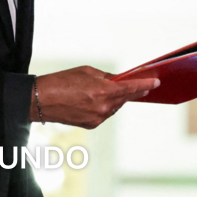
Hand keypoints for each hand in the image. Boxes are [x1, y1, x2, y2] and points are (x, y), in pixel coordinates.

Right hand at [33, 66, 158, 128]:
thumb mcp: (86, 72)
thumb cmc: (62, 81)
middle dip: (132, 91)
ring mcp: (97, 118)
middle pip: (125, 99)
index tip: (156, 83)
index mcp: (103, 91)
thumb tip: (119, 80)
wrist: (41, 100)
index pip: (130, 88)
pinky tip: (98, 100)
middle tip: (141, 86)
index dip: (145, 85)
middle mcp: (103, 107)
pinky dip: (105, 107)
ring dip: (117, 99)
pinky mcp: (91, 125)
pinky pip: (105, 114)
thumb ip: (106, 77)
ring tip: (112, 90)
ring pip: (115, 107)